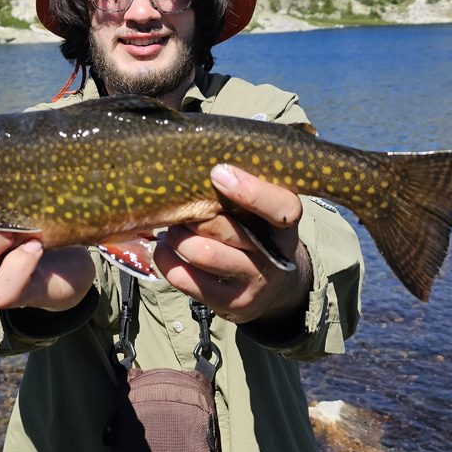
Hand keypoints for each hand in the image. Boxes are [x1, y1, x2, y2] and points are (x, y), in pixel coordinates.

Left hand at [153, 164, 311, 324]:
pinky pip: (187, 281)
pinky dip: (167, 260)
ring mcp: (254, 282)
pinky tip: (166, 249)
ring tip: (173, 229)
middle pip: (227, 230)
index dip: (250, 191)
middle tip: (181, 207)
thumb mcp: (263, 207)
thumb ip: (244, 183)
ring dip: (178, 238)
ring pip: (204, 255)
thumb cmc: (258, 231)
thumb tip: (208, 147)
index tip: (217, 173)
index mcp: (285, 224)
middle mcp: (275, 255)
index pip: (281, 208)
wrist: (273, 286)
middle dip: (194, 215)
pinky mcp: (231, 304)